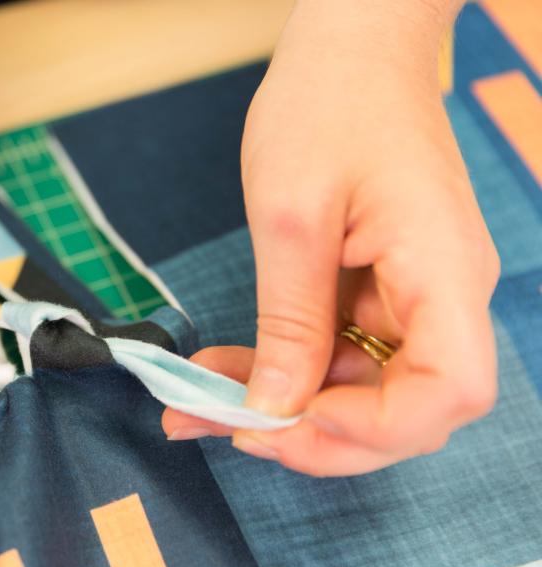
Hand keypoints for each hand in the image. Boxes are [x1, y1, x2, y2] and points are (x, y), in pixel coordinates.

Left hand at [163, 0, 499, 475]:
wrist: (350, 50)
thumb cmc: (328, 106)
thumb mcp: (291, 219)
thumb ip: (290, 323)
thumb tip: (274, 408)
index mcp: (444, 271)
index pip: (449, 391)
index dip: (375, 428)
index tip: (293, 419)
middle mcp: (443, 295)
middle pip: (405, 407)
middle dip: (316, 432)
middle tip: (227, 428)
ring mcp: (414, 294)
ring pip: (363, 387)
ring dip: (286, 404)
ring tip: (201, 402)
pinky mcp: (381, 288)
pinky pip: (341, 351)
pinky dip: (285, 368)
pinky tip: (225, 370)